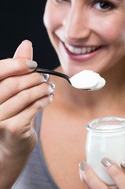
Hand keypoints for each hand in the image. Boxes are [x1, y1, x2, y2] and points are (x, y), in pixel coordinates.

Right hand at [0, 40, 53, 159]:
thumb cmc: (10, 115)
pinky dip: (44, 101)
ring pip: (25, 96)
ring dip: (42, 89)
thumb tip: (26, 44)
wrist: (11, 144)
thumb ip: (16, 70)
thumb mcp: (10, 91)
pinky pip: (33, 108)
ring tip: (49, 88)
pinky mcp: (12, 128)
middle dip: (34, 78)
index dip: (17, 64)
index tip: (33, 65)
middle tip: (45, 78)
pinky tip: (48, 99)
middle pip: (14, 83)